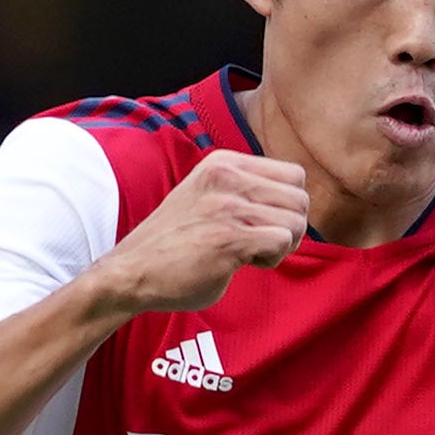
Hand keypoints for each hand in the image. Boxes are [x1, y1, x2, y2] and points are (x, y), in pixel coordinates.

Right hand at [95, 151, 306, 316]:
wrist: (133, 272)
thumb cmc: (176, 243)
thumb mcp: (209, 197)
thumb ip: (245, 192)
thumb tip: (297, 202)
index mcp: (223, 163)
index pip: (294, 175)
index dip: (286, 205)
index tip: (260, 224)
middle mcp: (227, 177)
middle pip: (301, 199)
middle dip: (289, 228)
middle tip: (259, 243)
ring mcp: (227, 206)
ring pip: (296, 222)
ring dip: (280, 246)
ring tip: (248, 253)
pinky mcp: (229, 237)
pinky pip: (283, 242)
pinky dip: (271, 260)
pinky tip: (242, 263)